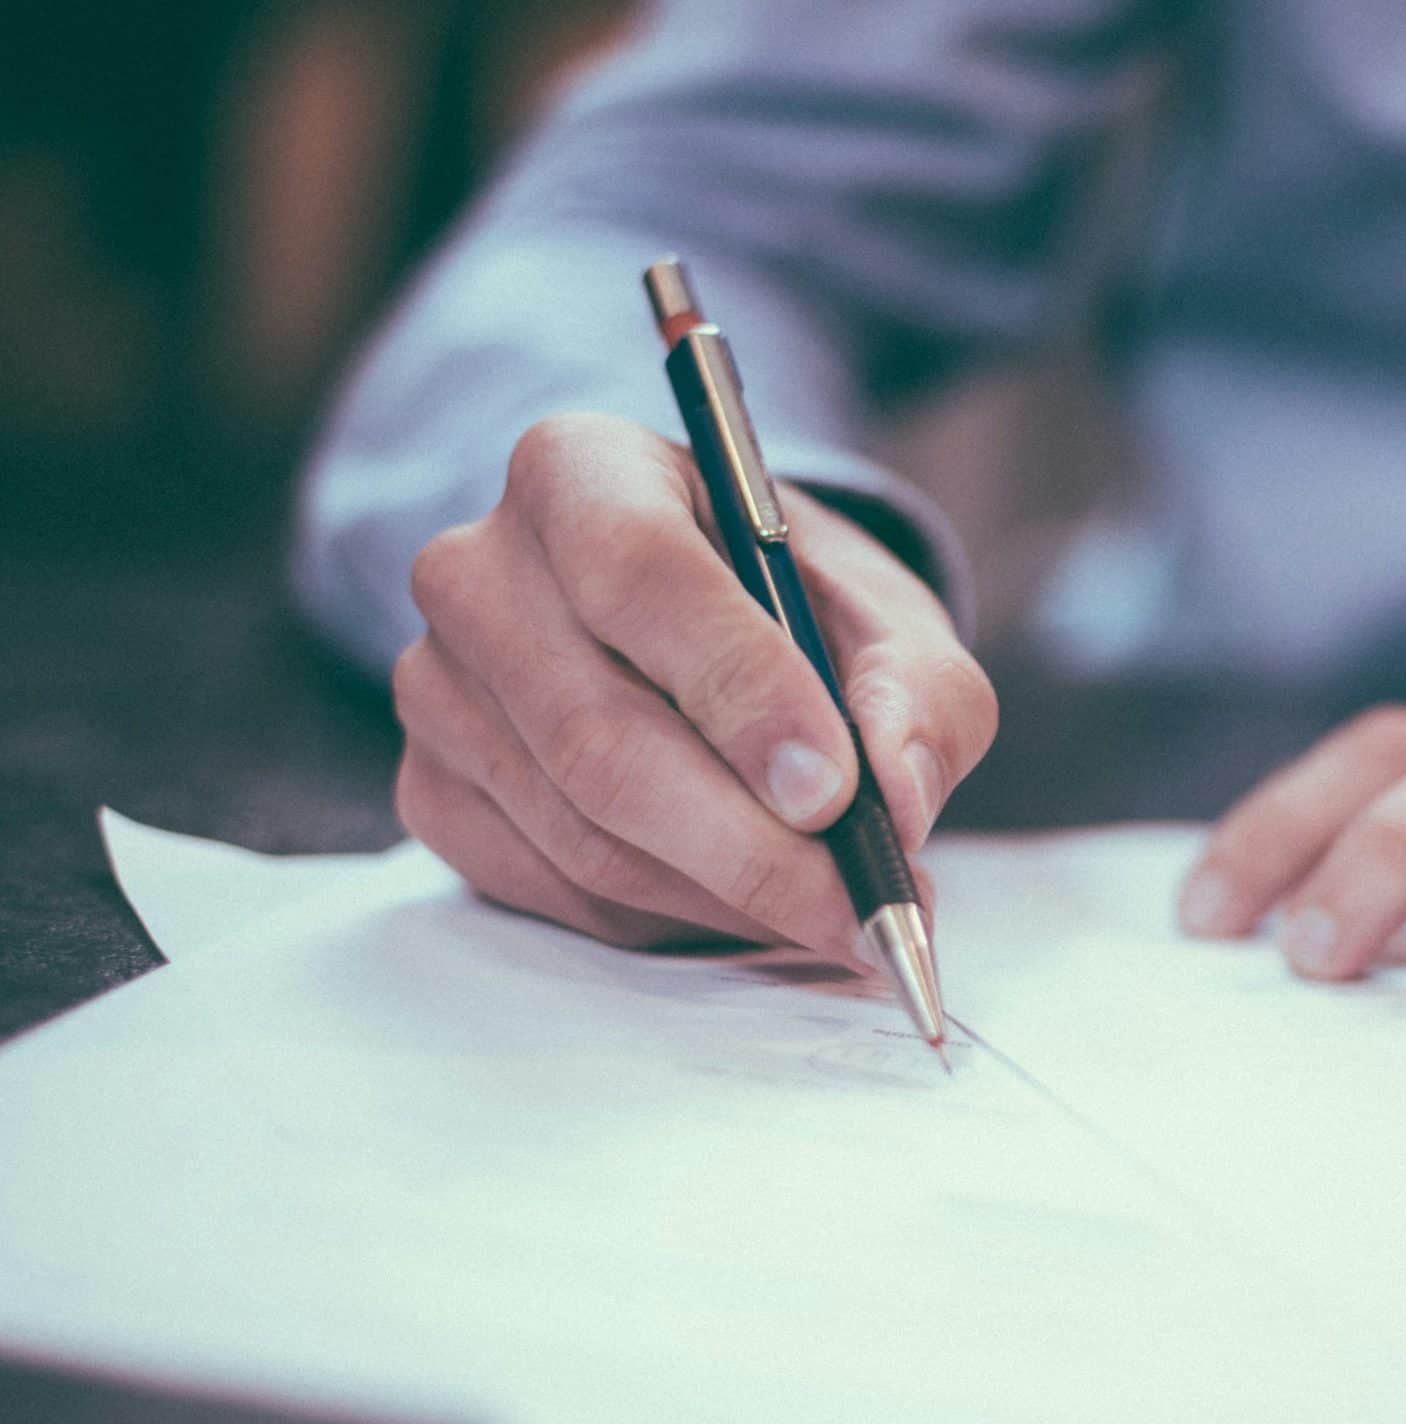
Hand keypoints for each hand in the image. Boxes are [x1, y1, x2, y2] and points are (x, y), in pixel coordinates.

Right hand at [391, 412, 996, 958]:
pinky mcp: (433, 789)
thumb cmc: (797, 610)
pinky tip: (744, 901)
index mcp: (581, 471)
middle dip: (749, 845)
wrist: (709, 633)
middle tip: (859, 906)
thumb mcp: (890, 620)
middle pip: (599, 735)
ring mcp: (438, 687)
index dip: (740, 691)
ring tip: (833, 911)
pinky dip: (669, 918)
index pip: (639, 574)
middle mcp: (478, 570)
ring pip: (583, 833)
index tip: (833, 791)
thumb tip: (898, 795)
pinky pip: (554, 888)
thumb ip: (919, 693)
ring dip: (725, 895)